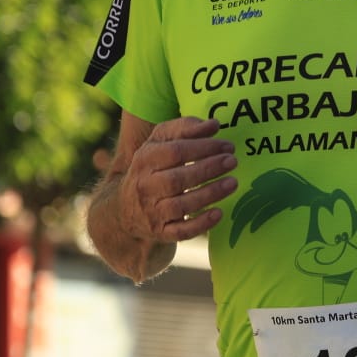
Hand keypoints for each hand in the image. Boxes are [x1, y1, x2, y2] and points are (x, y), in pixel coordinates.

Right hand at [114, 116, 236, 243]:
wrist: (123, 208)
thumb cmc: (151, 167)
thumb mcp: (160, 142)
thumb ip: (185, 128)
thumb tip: (214, 124)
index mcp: (145, 160)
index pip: (175, 152)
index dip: (204, 148)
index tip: (228, 146)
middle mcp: (145, 186)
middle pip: (178, 179)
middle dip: (209, 169)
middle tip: (232, 161)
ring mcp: (152, 211)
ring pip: (181, 205)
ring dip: (210, 194)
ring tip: (233, 183)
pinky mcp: (160, 232)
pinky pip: (180, 231)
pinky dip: (200, 224)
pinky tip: (218, 213)